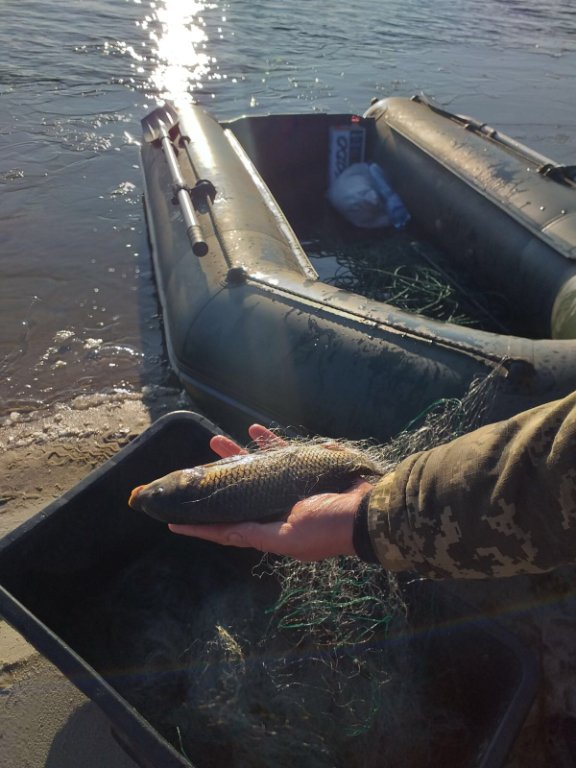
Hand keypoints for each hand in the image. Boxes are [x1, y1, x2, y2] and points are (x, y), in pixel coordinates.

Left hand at [168, 424, 371, 560]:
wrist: (367, 510)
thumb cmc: (326, 528)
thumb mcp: (287, 538)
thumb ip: (254, 533)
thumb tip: (224, 530)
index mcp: (270, 530)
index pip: (226, 530)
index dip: (200, 527)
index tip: (172, 522)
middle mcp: (276, 509)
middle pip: (237, 493)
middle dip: (216, 479)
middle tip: (195, 464)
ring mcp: (290, 488)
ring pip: (255, 469)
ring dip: (237, 455)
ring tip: (217, 439)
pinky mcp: (305, 470)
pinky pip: (282, 454)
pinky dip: (271, 443)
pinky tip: (257, 428)